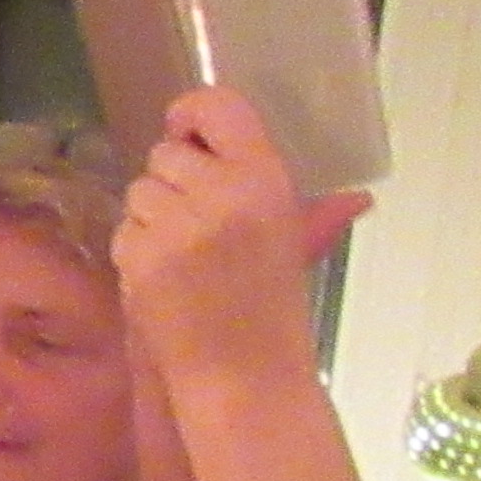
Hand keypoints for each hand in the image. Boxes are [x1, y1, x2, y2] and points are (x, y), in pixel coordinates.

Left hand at [112, 89, 368, 405]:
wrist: (242, 375)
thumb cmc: (273, 309)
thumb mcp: (297, 249)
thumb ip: (318, 214)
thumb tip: (357, 197)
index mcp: (263, 180)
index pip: (216, 106)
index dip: (192, 113)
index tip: (187, 131)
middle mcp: (218, 193)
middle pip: (165, 153)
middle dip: (174, 182)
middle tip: (197, 220)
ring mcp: (174, 225)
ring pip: (139, 190)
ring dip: (153, 216)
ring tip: (185, 253)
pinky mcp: (137, 256)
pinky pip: (124, 229)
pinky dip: (137, 249)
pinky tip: (166, 276)